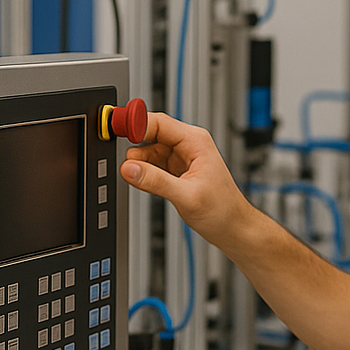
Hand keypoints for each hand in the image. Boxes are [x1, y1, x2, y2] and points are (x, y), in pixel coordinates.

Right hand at [119, 111, 253, 246]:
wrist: (232, 227)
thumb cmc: (222, 210)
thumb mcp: (186, 196)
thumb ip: (155, 181)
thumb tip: (129, 168)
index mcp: (195, 141)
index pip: (158, 122)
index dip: (135, 124)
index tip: (117, 128)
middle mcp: (188, 144)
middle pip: (150, 133)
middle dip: (135, 146)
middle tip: (126, 165)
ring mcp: (181, 157)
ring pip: (149, 150)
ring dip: (139, 163)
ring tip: (140, 180)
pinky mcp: (176, 169)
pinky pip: (152, 164)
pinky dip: (144, 172)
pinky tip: (146, 184)